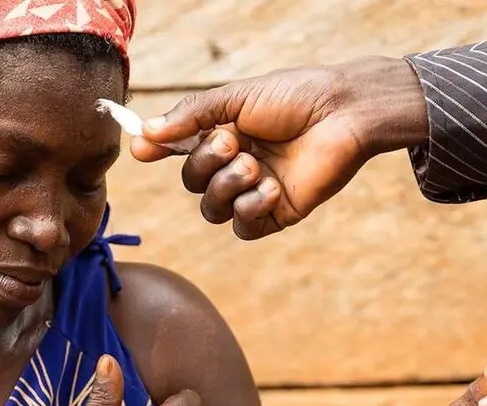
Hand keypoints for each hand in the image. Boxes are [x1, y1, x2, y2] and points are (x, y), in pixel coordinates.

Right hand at [131, 57, 428, 239]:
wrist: (345, 114)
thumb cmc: (296, 97)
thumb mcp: (237, 99)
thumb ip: (191, 116)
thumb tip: (144, 133)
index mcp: (224, 134)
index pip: (179, 149)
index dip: (158, 150)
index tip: (142, 149)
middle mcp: (235, 164)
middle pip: (192, 182)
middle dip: (205, 163)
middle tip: (232, 143)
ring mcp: (254, 191)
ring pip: (212, 210)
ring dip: (227, 186)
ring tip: (256, 166)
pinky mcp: (276, 214)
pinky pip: (243, 227)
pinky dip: (250, 209)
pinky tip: (272, 188)